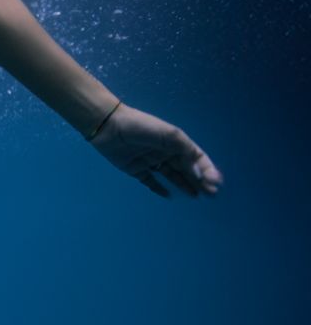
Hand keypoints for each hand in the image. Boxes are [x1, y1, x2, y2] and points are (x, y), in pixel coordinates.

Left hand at [88, 102, 222, 199]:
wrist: (109, 127)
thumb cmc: (142, 128)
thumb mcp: (170, 135)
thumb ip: (187, 153)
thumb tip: (199, 173)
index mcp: (175, 142)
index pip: (196, 158)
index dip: (207, 170)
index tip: (215, 183)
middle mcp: (165, 152)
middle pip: (186, 168)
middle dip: (200, 180)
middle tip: (212, 195)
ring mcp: (150, 161)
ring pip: (172, 176)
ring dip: (185, 185)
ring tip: (197, 196)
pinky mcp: (136, 170)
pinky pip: (150, 181)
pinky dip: (159, 189)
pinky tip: (168, 196)